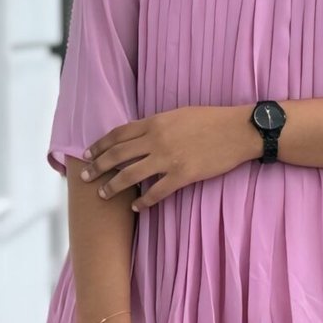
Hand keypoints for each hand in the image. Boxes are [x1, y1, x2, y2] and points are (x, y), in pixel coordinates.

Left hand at [80, 104, 257, 208]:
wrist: (238, 130)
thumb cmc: (211, 119)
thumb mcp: (179, 114)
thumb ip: (157, 125)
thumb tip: (140, 134)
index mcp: (155, 122)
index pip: (118, 135)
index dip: (99, 145)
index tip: (87, 154)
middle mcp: (156, 140)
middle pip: (117, 155)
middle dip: (97, 167)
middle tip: (84, 177)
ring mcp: (168, 158)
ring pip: (131, 175)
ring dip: (113, 187)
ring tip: (103, 195)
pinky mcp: (183, 175)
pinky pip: (157, 192)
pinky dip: (144, 202)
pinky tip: (137, 207)